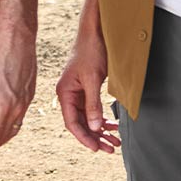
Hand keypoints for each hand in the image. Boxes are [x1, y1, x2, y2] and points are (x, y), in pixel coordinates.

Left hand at [0, 25, 35, 165]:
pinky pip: (20, 119)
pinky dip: (11, 127)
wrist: (18, 43)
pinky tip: (4, 123)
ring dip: (2, 139)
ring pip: (14, 129)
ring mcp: (25, 103)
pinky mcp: (29, 96)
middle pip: (4, 137)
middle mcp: (16, 108)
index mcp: (3, 107)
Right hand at [56, 33, 120, 153]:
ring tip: (115, 140)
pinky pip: (94, 109)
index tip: (96, 148)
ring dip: (101, 130)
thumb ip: (93, 104)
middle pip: (81, 123)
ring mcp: (78, 93)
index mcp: (65, 93)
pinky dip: (103, 118)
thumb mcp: (93, 79)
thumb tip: (95, 127)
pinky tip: (112, 125)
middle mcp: (69, 95)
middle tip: (111, 148)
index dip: (84, 137)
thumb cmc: (91, 51)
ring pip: (89, 118)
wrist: (95, 32)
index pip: (72, 122)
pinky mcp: (87, 89)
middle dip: (96, 137)